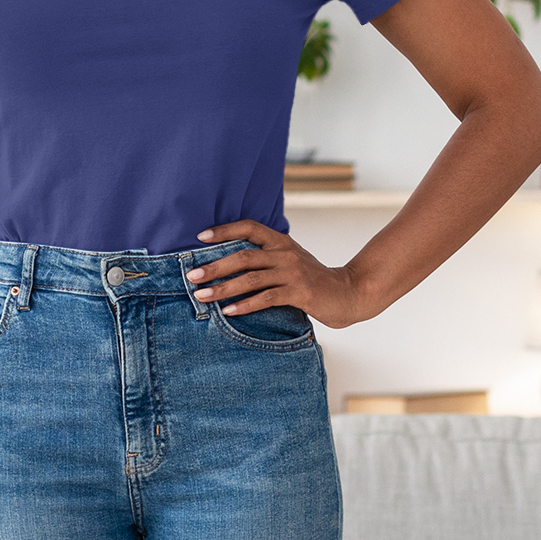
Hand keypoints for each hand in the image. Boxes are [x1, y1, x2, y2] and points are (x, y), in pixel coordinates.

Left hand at [188, 220, 370, 329]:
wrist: (348, 293)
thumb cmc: (313, 280)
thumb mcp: (290, 261)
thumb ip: (267, 258)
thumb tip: (229, 263)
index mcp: (281, 241)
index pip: (249, 227)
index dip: (224, 230)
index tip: (200, 237)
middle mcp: (285, 253)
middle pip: (243, 256)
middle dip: (214, 266)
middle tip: (191, 276)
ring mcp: (292, 272)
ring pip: (250, 278)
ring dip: (222, 288)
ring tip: (202, 296)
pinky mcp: (299, 292)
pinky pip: (266, 298)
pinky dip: (244, 305)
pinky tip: (228, 312)